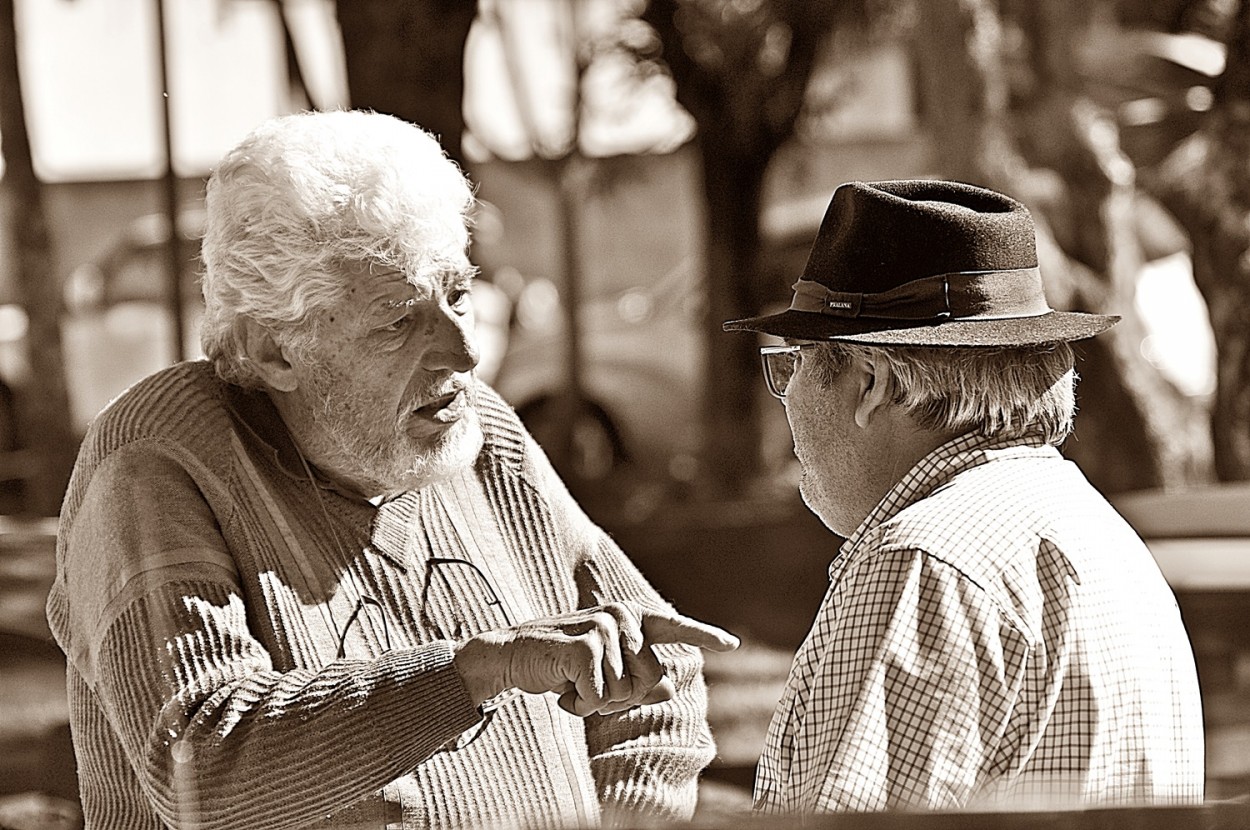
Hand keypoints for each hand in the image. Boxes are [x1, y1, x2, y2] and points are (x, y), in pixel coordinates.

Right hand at [453, 601, 737, 716]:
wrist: (511, 655)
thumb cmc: (561, 665)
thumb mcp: (603, 674)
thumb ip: (637, 679)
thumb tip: (671, 687)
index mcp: (629, 617)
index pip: (674, 626)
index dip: (704, 635)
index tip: (732, 644)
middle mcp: (621, 616)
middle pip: (650, 680)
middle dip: (620, 698)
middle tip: (589, 689)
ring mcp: (603, 627)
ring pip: (623, 693)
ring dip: (595, 703)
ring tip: (573, 684)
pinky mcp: (584, 645)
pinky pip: (598, 697)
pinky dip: (578, 705)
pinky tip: (562, 689)